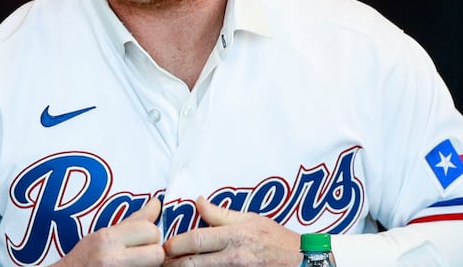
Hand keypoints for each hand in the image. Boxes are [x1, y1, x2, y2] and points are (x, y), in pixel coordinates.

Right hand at [56, 197, 163, 266]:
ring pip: (154, 266)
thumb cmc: (82, 260)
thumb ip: (132, 221)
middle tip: (139, 255)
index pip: (150, 230)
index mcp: (107, 239)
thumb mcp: (102, 236)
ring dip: (149, 264)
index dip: (151, 235)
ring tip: (133, 263)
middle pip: (157, 252)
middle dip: (153, 253)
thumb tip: (156, 204)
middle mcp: (112, 259)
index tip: (143, 239)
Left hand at [163, 196, 301, 266]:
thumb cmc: (276, 239)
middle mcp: (234, 258)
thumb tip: (198, 201)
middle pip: (194, 263)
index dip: (177, 244)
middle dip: (173, 264)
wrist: (302, 261)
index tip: (165, 245)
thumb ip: (221, 213)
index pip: (198, 239)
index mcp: (234, 236)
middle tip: (160, 262)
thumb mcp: (251, 219)